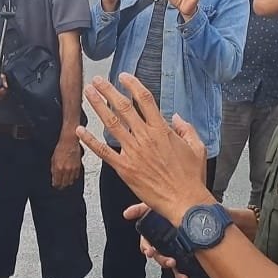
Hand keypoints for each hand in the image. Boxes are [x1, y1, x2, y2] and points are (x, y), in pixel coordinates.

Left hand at [50, 138, 81, 188]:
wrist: (70, 142)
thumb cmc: (61, 148)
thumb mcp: (53, 159)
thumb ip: (53, 169)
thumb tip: (54, 177)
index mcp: (58, 168)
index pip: (57, 183)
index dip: (56, 185)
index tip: (55, 185)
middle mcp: (66, 170)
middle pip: (64, 184)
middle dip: (62, 185)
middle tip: (60, 185)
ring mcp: (73, 169)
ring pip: (71, 182)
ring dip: (68, 182)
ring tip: (65, 181)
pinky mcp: (78, 167)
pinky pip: (76, 177)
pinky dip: (73, 178)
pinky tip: (70, 176)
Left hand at [76, 73, 210, 222]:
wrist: (184, 200)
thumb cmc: (192, 176)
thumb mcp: (197, 148)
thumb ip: (186, 130)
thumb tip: (177, 118)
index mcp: (162, 130)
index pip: (145, 100)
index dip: (133, 85)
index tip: (123, 76)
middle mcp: (145, 137)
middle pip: (123, 107)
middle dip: (108, 91)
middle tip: (97, 80)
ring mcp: (133, 152)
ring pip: (111, 123)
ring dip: (98, 106)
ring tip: (88, 94)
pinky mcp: (124, 168)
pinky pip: (103, 151)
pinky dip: (90, 140)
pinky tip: (80, 130)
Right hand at [125, 203, 190, 277]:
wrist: (181, 209)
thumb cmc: (161, 211)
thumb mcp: (151, 208)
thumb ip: (139, 210)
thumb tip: (126, 213)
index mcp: (152, 237)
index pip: (146, 245)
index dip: (147, 249)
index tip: (149, 251)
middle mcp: (160, 246)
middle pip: (159, 256)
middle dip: (163, 260)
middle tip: (170, 261)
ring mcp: (171, 251)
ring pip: (169, 264)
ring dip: (174, 271)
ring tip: (181, 274)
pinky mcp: (181, 256)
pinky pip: (180, 267)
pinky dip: (181, 274)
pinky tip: (186, 277)